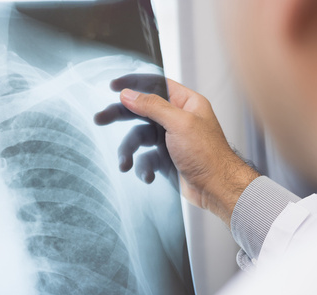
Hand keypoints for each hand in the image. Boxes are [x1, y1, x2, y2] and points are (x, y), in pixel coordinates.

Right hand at [94, 75, 259, 225]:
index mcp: (185, 103)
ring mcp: (170, 140)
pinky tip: (148, 176)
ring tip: (124, 163)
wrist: (217, 189)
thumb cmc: (208, 154)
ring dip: (129, 151)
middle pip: (141, 112)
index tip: (112, 86)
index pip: (155, 85)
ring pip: (139, 138)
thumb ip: (152, 106)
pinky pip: (145, 159)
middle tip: (99, 119)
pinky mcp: (166, 160)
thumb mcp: (179, 124)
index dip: (133, 84)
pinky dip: (142, 167)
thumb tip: (128, 94)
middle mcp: (176, 119)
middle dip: (120, 117)